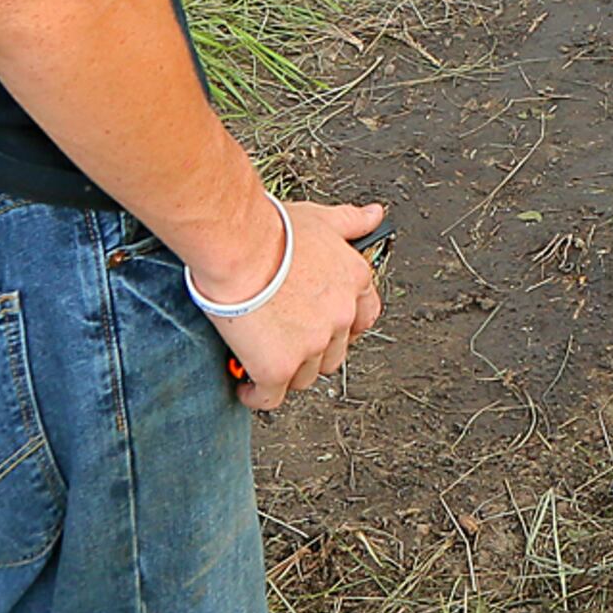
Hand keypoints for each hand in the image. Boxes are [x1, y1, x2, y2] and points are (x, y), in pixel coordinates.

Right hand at [202, 200, 386, 409]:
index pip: (364, 317)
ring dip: (287, 372)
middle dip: (313, 351)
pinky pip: (271, 397)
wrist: (238, 247)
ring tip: (265, 359)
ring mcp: (312, 345)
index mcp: (353, 282)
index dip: (343, 328)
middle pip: (334, 353)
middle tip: (289, 342)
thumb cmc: (271, 232)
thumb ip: (351, 222)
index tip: (326, 329)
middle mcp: (339, 316)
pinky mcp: (279, 367)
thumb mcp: (320, 218)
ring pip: (305, 376)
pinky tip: (247, 387)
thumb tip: (373, 216)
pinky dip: (257, 395)